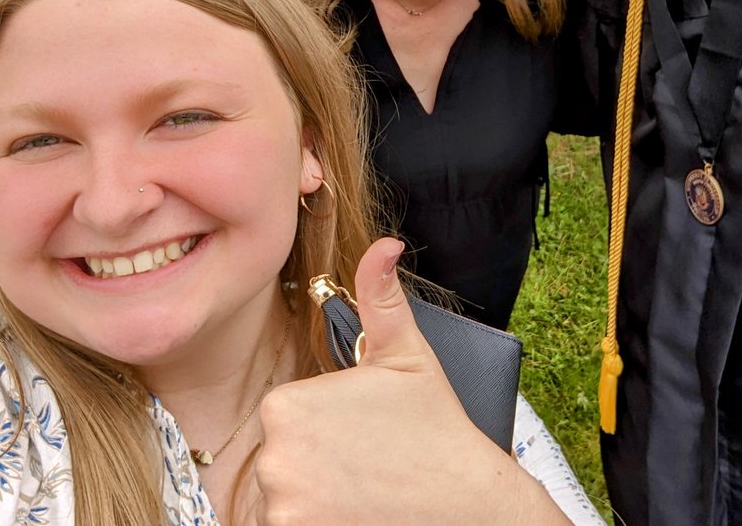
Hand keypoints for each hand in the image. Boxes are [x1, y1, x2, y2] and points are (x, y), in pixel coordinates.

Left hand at [254, 236, 568, 524]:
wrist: (468, 507)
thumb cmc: (437, 429)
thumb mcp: (407, 355)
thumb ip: (380, 298)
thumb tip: (383, 244)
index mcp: (287, 404)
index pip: (285, 418)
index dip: (323, 427)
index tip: (360, 437)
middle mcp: (273, 456)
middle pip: (279, 460)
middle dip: (314, 465)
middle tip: (364, 468)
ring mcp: (281, 505)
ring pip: (280, 498)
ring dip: (308, 499)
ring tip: (357, 493)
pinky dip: (308, 522)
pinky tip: (346, 514)